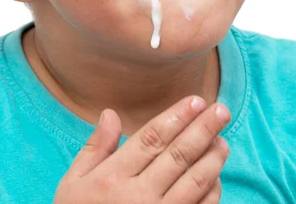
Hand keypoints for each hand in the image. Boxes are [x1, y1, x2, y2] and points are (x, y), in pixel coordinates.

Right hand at [53, 96, 230, 202]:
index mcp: (113, 178)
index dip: (177, 116)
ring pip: (195, 182)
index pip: (152, 138)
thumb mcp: (73, 184)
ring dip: (213, 158)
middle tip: (221, 110)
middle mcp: (139, 197)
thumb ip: (95, 149)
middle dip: (203, 128)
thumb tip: (111, 113)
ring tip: (222, 139)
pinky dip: (212, 191)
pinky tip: (216, 175)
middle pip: (178, 155)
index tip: (196, 100)